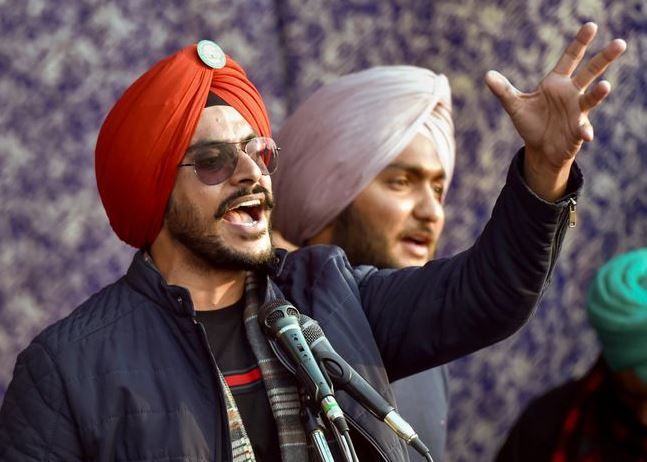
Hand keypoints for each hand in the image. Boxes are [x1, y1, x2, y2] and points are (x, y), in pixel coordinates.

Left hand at [486, 22, 625, 199]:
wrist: (539, 148)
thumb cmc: (531, 122)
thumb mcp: (515, 105)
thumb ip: (504, 90)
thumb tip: (487, 75)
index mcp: (557, 82)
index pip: (571, 58)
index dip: (580, 43)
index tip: (591, 26)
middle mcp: (571, 93)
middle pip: (590, 72)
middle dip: (604, 58)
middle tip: (620, 43)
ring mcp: (577, 111)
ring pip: (591, 98)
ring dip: (598, 93)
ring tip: (605, 87)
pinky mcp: (578, 130)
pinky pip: (584, 128)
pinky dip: (586, 131)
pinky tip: (586, 135)